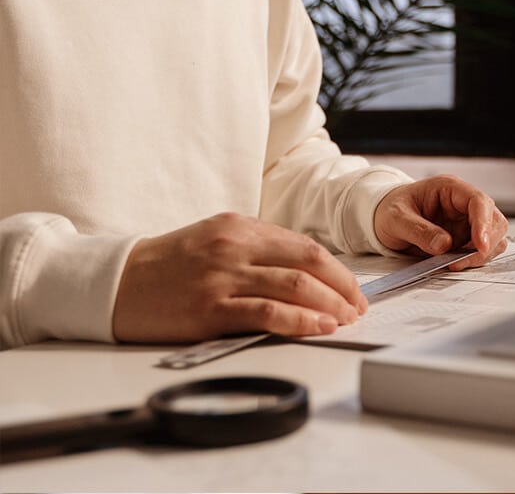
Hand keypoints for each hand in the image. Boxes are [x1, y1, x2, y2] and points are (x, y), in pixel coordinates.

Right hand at [113, 213, 365, 342]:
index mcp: (241, 227)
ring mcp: (223, 276)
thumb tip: (306, 274)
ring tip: (346, 320)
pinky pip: (268, 313)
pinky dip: (301, 321)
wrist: (116, 282)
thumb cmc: (169, 266)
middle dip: (343, 287)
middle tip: (358, 307)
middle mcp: (236, 246)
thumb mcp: (216, 241)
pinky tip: (320, 328)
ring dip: (330, 305)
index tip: (353, 289)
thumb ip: (258, 251)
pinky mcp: (210, 308)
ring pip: (295, 285)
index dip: (338, 270)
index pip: (305, 246)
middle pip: (309, 263)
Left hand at [373, 175, 508, 269]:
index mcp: (449, 188)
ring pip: (493, 238)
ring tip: (454, 264)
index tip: (480, 245)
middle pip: (494, 221)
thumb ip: (419, 231)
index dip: (483, 223)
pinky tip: (454, 263)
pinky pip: (481, 251)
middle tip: (461, 261)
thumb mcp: (396, 218)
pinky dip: (473, 260)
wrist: (381, 217)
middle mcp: (462, 204)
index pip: (478, 202)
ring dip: (480, 254)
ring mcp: (466, 222)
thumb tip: (444, 245)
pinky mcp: (464, 238)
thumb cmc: (389, 209)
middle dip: (485, 244)